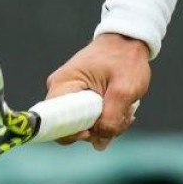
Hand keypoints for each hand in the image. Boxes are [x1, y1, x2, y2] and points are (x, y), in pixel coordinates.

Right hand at [45, 34, 152, 150]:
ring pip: (83, 126)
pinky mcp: (80, 98)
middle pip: (70, 128)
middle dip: (98, 129)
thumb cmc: (125, 59)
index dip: (73, 134)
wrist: (128, 40)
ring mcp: (70, 95)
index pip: (54, 123)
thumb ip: (112, 119)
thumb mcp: (124, 90)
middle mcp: (60, 91)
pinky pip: (89, 119)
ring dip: (107, 124)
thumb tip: (99, 143)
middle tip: (122, 117)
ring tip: (127, 109)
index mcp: (63, 85)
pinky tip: (123, 109)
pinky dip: (107, 119)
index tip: (94, 131)